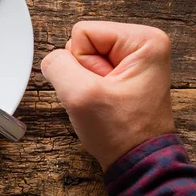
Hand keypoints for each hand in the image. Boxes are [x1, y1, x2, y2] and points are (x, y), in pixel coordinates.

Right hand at [41, 21, 174, 170]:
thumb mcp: (81, 95)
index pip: (82, 33)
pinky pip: (87, 72)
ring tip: (102, 102)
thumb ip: (57, 66)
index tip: (100, 87)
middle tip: (101, 97)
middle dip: (81, 73)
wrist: (136, 162)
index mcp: (144, 41)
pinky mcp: (122, 75)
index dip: (80, 63)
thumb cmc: (122, 134)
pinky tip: (101, 104)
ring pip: (81, 59)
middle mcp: (141, 46)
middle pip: (82, 44)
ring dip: (83, 84)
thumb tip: (51, 60)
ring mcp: (131, 61)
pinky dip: (87, 90)